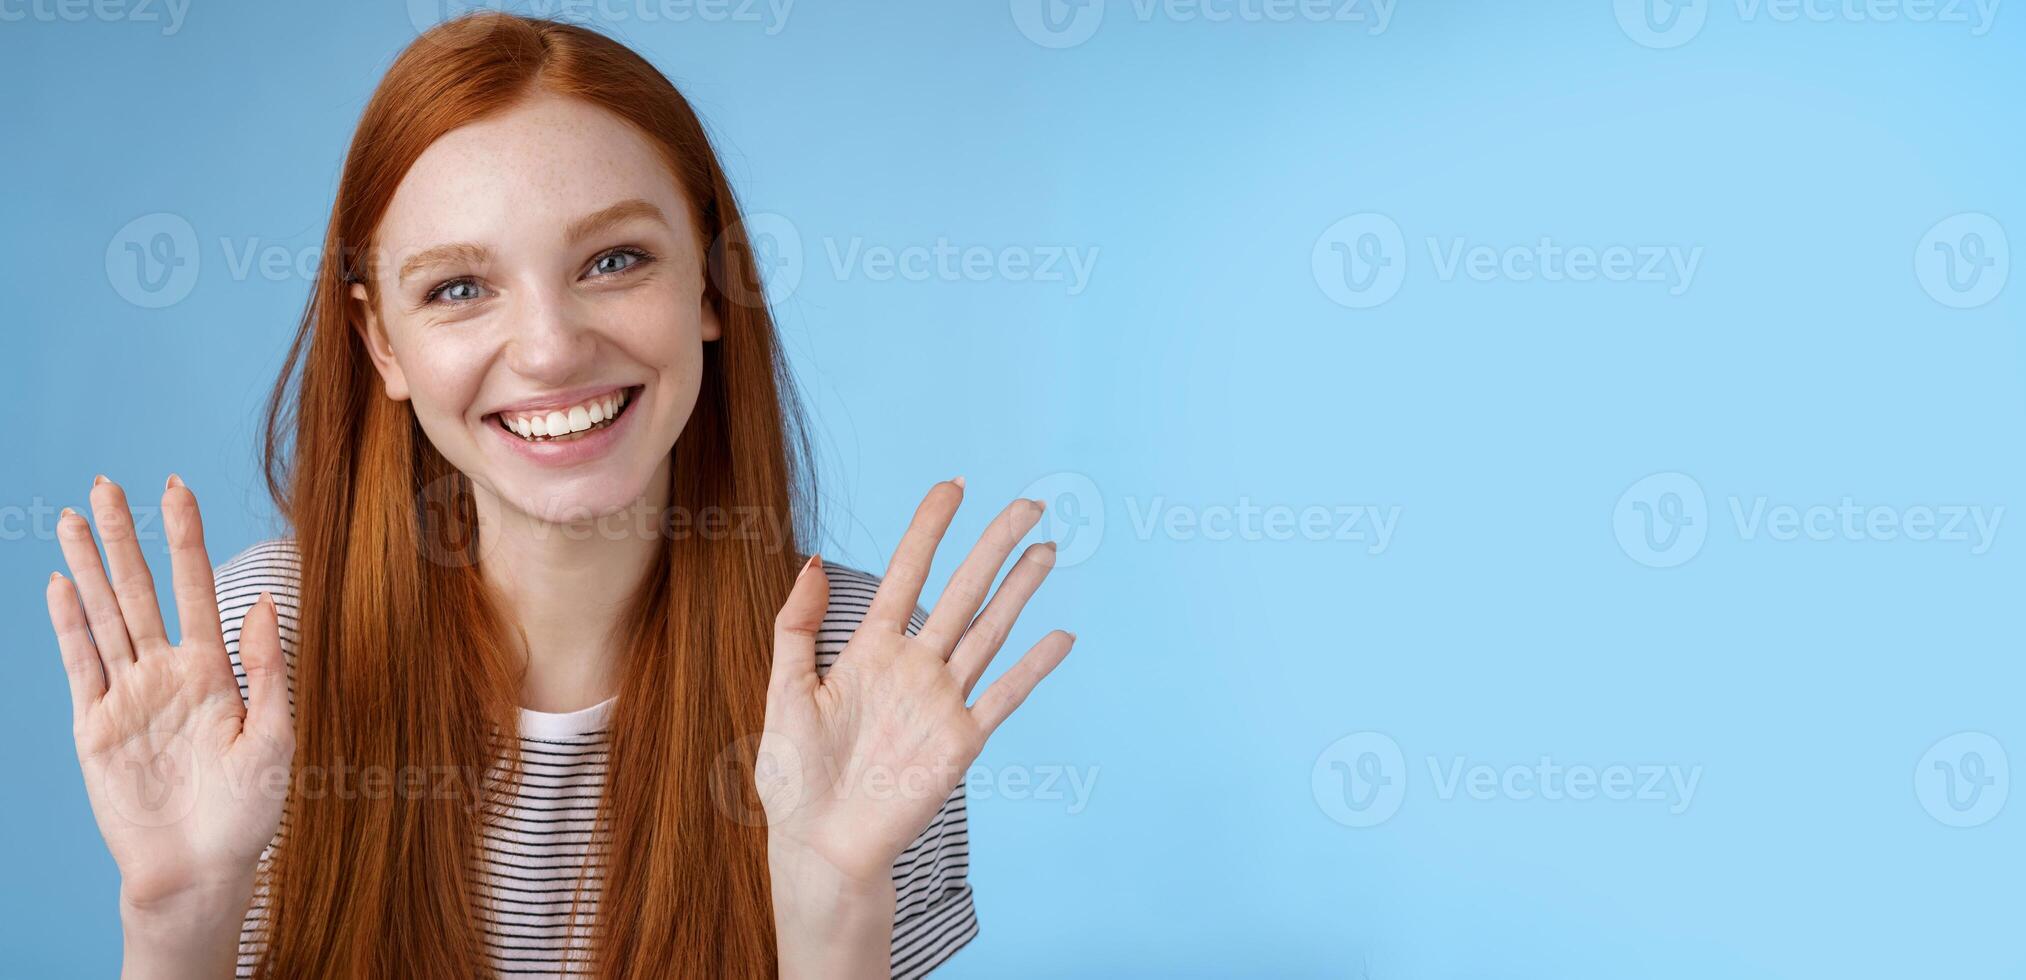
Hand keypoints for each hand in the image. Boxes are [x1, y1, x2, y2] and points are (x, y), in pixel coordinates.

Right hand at [45, 476, 292, 915]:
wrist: (201, 868)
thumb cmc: (248, 811)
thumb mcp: (275, 737)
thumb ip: (268, 669)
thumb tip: (265, 601)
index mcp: (215, 671)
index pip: (197, 588)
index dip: (184, 538)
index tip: (177, 488)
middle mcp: (168, 673)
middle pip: (141, 591)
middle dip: (124, 537)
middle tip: (106, 484)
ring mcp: (129, 696)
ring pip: (105, 617)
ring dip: (89, 568)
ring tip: (73, 517)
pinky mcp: (96, 727)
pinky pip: (81, 666)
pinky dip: (70, 625)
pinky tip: (62, 585)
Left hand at [759, 479, 1074, 890]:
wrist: (820, 846)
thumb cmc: (795, 777)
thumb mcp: (783, 691)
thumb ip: (797, 626)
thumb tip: (812, 561)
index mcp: (870, 651)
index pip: (907, 575)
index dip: (930, 530)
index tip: (953, 487)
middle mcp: (914, 667)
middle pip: (962, 592)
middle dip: (994, 547)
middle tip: (1028, 504)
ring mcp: (941, 702)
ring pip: (989, 632)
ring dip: (1020, 591)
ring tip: (1046, 550)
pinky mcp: (960, 742)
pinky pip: (1003, 697)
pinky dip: (1033, 668)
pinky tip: (1060, 637)